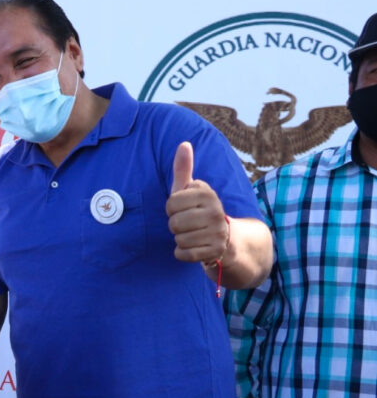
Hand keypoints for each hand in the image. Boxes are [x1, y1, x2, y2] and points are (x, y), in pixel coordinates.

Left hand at [166, 142, 228, 263]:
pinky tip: (194, 247)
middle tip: (188, 224)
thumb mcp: (191, 189)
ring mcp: (218, 232)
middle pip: (174, 223)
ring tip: (193, 234)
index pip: (170, 204)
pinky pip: (184, 254)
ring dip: (180, 240)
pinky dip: (183, 253)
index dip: (172, 209)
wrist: (227, 237)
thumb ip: (184, 169)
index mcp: (207, 193)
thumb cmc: (199, 210)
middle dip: (176, 226)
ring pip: (179, 239)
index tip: (184, 209)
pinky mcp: (215, 251)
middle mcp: (215, 211)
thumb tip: (184, 143)